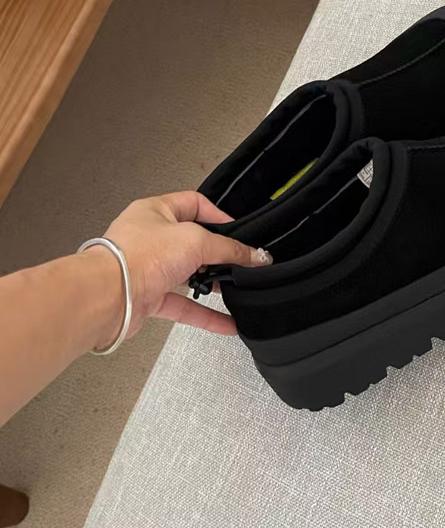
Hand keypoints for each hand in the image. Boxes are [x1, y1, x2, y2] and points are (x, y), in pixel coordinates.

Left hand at [96, 191, 269, 346]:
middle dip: (218, 254)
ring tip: (237, 288)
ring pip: (189, 275)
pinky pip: (185, 306)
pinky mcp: (150, 297)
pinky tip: (227, 322)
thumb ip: (229, 248)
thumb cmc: (136, 257)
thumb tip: (254, 255)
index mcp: (156, 211)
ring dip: (212, 284)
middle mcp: (151, 238)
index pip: (195, 204)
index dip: (219, 215)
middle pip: (194, 242)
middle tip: (241, 261)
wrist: (107, 297)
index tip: (239, 231)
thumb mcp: (195, 241)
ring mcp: (150, 268)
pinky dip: (207, 315)